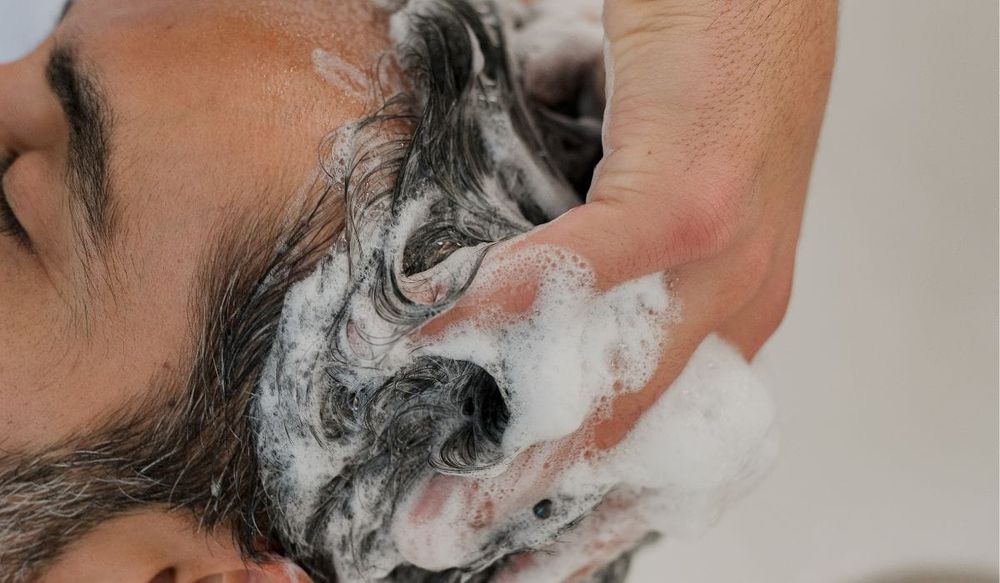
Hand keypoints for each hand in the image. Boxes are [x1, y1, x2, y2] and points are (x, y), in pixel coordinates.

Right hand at [410, 0, 835, 575]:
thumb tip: (514, 311)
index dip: (587, 502)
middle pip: (627, 434)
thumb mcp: (653, 206)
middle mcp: (736, 305)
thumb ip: (603, 272)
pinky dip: (504, 300)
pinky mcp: (692, 196)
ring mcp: (725, 260)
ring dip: (515, 441)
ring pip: (613, 383)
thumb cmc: (701, 86)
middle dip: (532, 499)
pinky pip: (584, 267)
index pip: (656, 438)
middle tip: (444, 535)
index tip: (518, 543)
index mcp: (728, 314)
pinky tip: (437, 324)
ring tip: (439, 489)